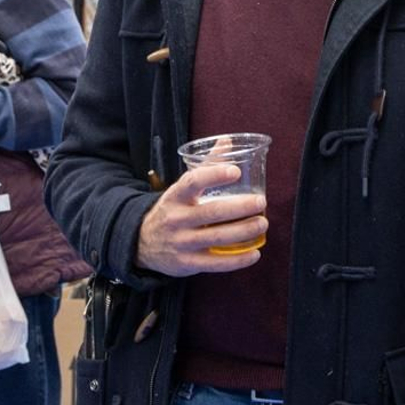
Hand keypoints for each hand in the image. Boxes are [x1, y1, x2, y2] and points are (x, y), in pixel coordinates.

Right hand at [136, 163, 267, 277]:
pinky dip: (238, 260)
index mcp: (176, 196)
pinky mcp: (188, 263)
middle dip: (240, 207)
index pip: (192, 182)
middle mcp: (177, 219)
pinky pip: (216, 263)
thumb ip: (206, 166)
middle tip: (261, 202)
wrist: (141, 243)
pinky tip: (255, 253)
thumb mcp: (181, 189)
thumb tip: (227, 141)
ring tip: (263, 223)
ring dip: (244, 231)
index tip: (235, 171)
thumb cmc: (172, 210)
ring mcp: (182, 243)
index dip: (214, 175)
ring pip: (217, 237)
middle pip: (212, 212)